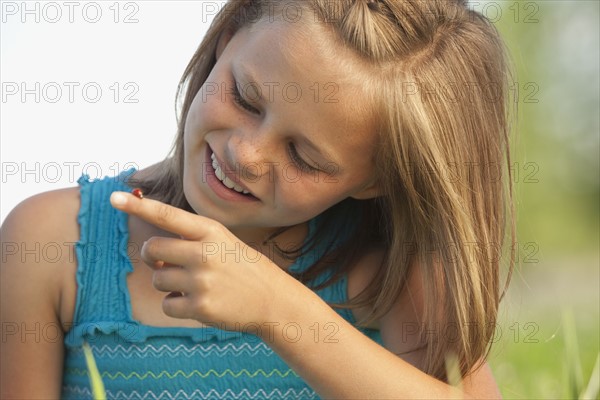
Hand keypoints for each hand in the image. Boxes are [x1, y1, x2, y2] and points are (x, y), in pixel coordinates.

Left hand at [109, 191, 298, 331]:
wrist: (272, 299)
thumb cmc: (241, 267)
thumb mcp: (222, 241)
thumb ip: (188, 239)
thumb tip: (149, 250)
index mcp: (210, 231)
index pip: (167, 215)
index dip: (139, 206)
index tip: (114, 198)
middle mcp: (204, 253)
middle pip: (151, 248)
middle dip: (152, 256)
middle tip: (167, 261)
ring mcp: (201, 281)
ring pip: (157, 278)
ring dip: (167, 283)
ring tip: (194, 284)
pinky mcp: (199, 307)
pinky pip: (166, 304)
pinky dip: (176, 305)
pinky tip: (197, 301)